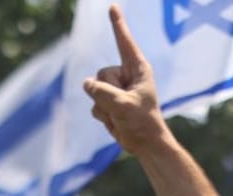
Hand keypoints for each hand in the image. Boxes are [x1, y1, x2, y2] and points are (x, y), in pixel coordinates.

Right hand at [83, 6, 168, 154]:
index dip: (118, 24)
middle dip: (108, 93)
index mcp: (138, 70)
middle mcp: (126, 75)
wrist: (145, 144)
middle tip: (126, 107)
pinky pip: (93, 103)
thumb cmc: (142, 122)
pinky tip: (117, 120)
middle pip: (101, 74)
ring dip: (105, 106)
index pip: (124, 42)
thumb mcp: (123, 105)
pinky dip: (103, 114)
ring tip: (123, 115)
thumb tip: (87, 84)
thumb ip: (102, 92)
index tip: (113, 6)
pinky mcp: (108, 100)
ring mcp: (116, 88)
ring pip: (94, 89)